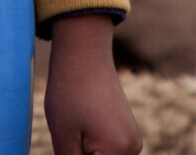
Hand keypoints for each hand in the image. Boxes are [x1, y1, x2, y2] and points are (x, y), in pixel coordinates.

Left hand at [44, 14, 141, 154]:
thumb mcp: (63, 136)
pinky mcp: (128, 131)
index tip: (70, 148)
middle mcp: (132, 149)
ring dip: (89, 154)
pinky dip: (96, 150)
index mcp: (117, 153)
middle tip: (70, 139)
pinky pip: (112, 151)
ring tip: (73, 133)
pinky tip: (81, 130)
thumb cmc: (69, 91)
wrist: (84, 52)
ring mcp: (133, 140)